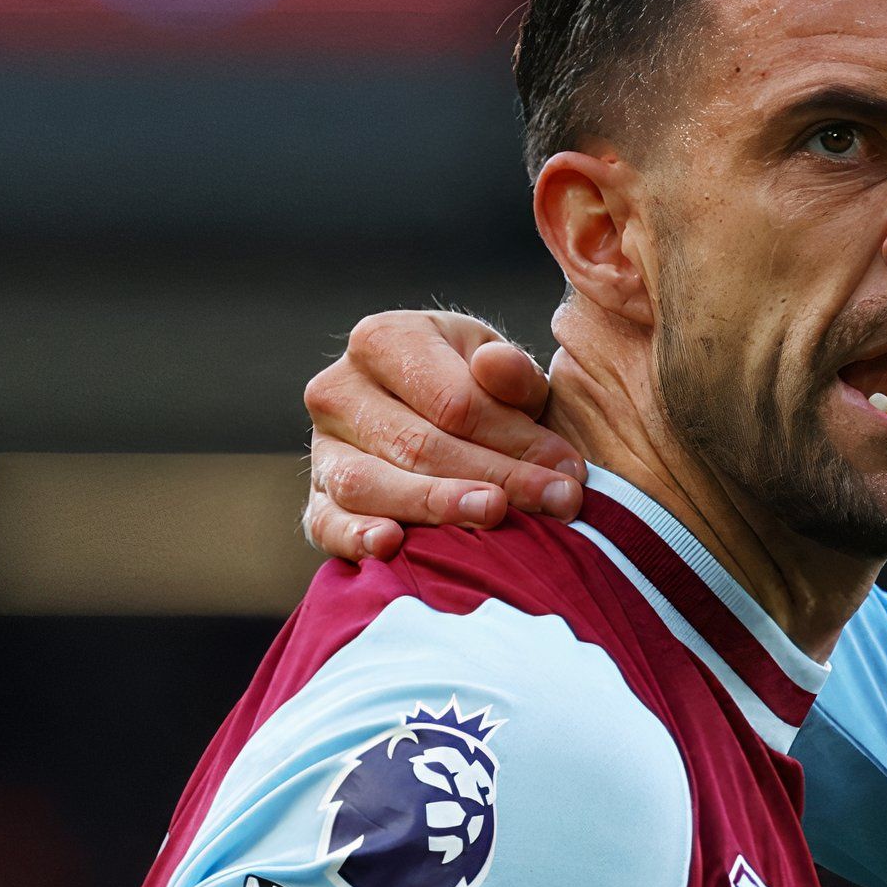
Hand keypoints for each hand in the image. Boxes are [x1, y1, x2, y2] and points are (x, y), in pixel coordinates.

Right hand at [303, 309, 586, 561]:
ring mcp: (322, 448)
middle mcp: (338, 390)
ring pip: (369, 484)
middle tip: (556, 503)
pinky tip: (392, 546)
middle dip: (496, 477)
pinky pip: (326, 523)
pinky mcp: (317, 500)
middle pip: (418, 445)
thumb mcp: (505, 372)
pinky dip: (355, 537)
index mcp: (383, 340)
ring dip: (436, 506)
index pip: (453, 401)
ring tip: (494, 518)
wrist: (446, 423)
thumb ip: (511, 372)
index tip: (569, 469)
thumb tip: (497, 367)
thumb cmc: (483, 393)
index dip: (516, 438)